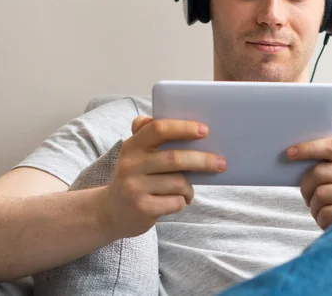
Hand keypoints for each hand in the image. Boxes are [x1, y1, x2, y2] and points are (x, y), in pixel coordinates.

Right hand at [103, 116, 225, 238]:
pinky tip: (178, 201)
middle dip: (202, 160)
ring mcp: (134, 187)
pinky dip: (183, 201)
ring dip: (189, 187)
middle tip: (221, 163)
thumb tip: (165, 119)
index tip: (205, 131)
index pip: (158, 129)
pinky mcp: (141, 208)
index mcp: (132, 146)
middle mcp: (130, 165)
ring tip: (188, 190)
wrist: (111, 212)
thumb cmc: (135, 177)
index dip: (183, 128)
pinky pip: (175, 202)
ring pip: (178, 183)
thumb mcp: (135, 154)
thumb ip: (148, 135)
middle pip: (174, 158)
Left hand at [288, 128, 331, 229]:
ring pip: (320, 194)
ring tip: (320, 207)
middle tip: (307, 193)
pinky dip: (320, 218)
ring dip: (313, 204)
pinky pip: (325, 213)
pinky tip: (327, 218)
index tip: (290, 153)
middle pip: (320, 172)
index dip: (309, 148)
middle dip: (306, 185)